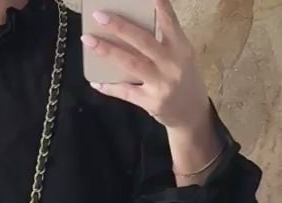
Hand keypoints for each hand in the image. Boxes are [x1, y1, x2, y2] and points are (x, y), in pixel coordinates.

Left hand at [83, 1, 213, 146]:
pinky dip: (109, 87)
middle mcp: (171, 65)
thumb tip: (137, 21)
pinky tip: (95, 80)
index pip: (169, 23)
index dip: (160, 7)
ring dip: (107, 51)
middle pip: (142, 41)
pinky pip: (126, 92)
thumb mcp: (183, 55)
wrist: (192, 114)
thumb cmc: (184, 78)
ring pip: (130, 63)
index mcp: (181, 48)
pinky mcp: (151, 102)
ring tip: (89, 41)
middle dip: (119, 27)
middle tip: (99, 16)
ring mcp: (161, 84)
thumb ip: (166, 39)